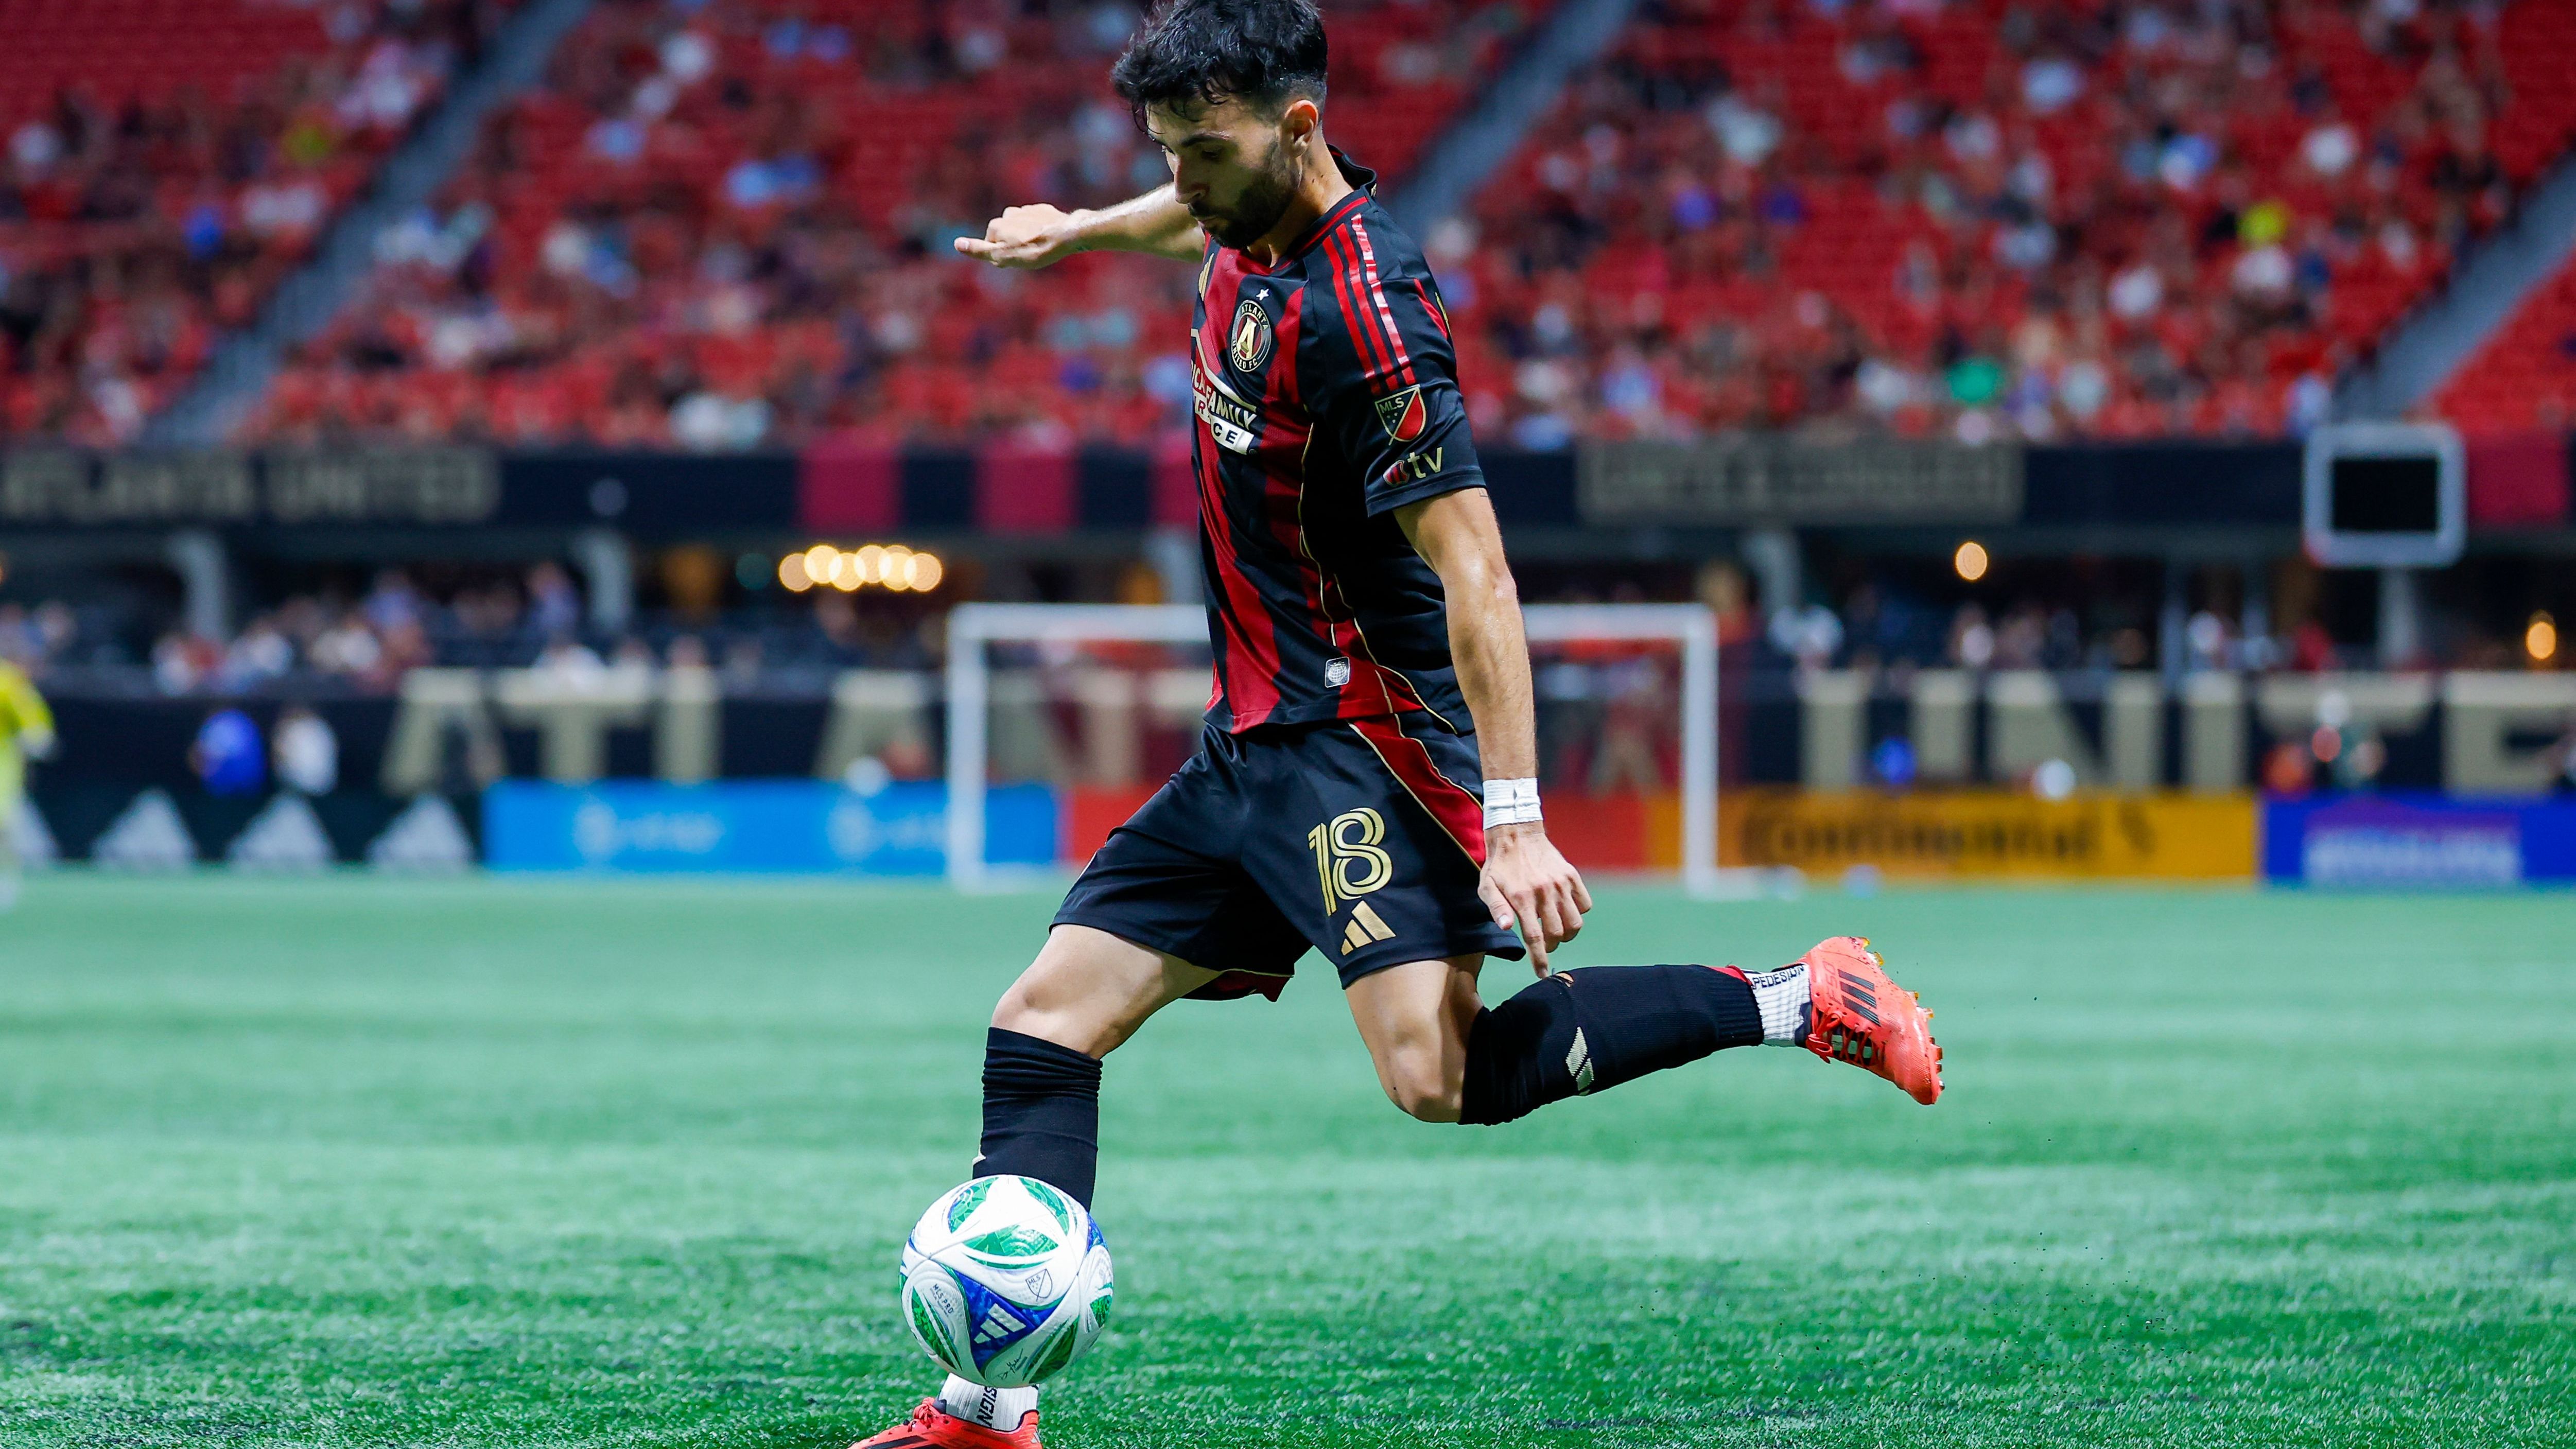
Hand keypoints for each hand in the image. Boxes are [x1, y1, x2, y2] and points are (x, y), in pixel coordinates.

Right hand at [954, 204, 1085, 268]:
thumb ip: (979, 249)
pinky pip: (1037, 223)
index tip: (1016, 261)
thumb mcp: (1003, 255)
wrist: (1065, 234)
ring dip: (1028, 238)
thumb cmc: (1034, 249)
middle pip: (1007, 237)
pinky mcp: (1043, 210)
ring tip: (1041, 248)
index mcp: (997, 225)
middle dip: (1015, 246)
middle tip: (1029, 255)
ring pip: (1022, 230)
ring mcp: (1026, 211)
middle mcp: (1008, 214)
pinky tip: (1050, 239)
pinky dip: (1041, 231)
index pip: (992, 246)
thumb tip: (957, 243)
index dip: (1003, 258)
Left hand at [1477, 822, 1591, 975]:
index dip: (1539, 959)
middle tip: (1544, 945)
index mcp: (1522, 897)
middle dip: (1551, 946)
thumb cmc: (1499, 865)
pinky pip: (1585, 904)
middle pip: (1557, 933)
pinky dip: (1578, 914)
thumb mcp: (1487, 887)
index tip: (1542, 974)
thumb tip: (1506, 928)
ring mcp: (1561, 884)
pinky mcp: (1572, 876)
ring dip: (1567, 934)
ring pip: (1575, 923)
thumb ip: (1496, 908)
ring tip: (1556, 931)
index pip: (1535, 937)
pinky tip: (1565, 912)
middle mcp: (1544, 892)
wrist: (1517, 833)